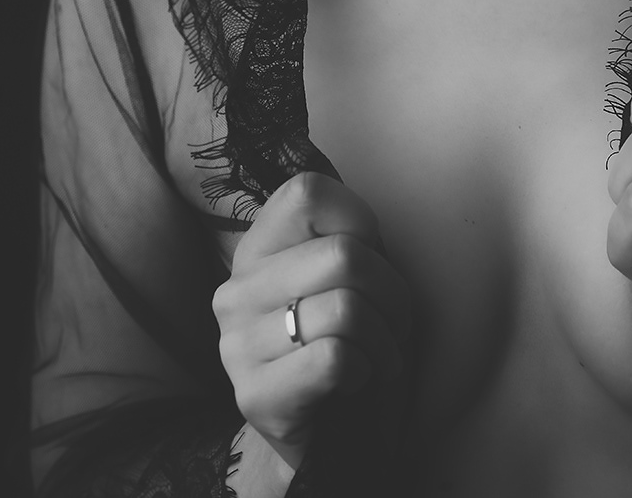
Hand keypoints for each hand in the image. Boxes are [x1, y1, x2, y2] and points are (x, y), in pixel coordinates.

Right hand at [212, 171, 410, 468]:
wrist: (327, 440)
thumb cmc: (348, 345)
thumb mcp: (346, 279)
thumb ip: (346, 239)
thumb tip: (363, 232)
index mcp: (256, 249)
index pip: (307, 191)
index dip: (359, 218)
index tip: (369, 258)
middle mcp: (236, 290)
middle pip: (345, 255)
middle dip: (394, 293)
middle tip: (395, 323)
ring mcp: (236, 343)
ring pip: (346, 309)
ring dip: (387, 340)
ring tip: (382, 356)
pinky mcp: (254, 395)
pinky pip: (336, 359)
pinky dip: (367, 371)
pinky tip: (359, 381)